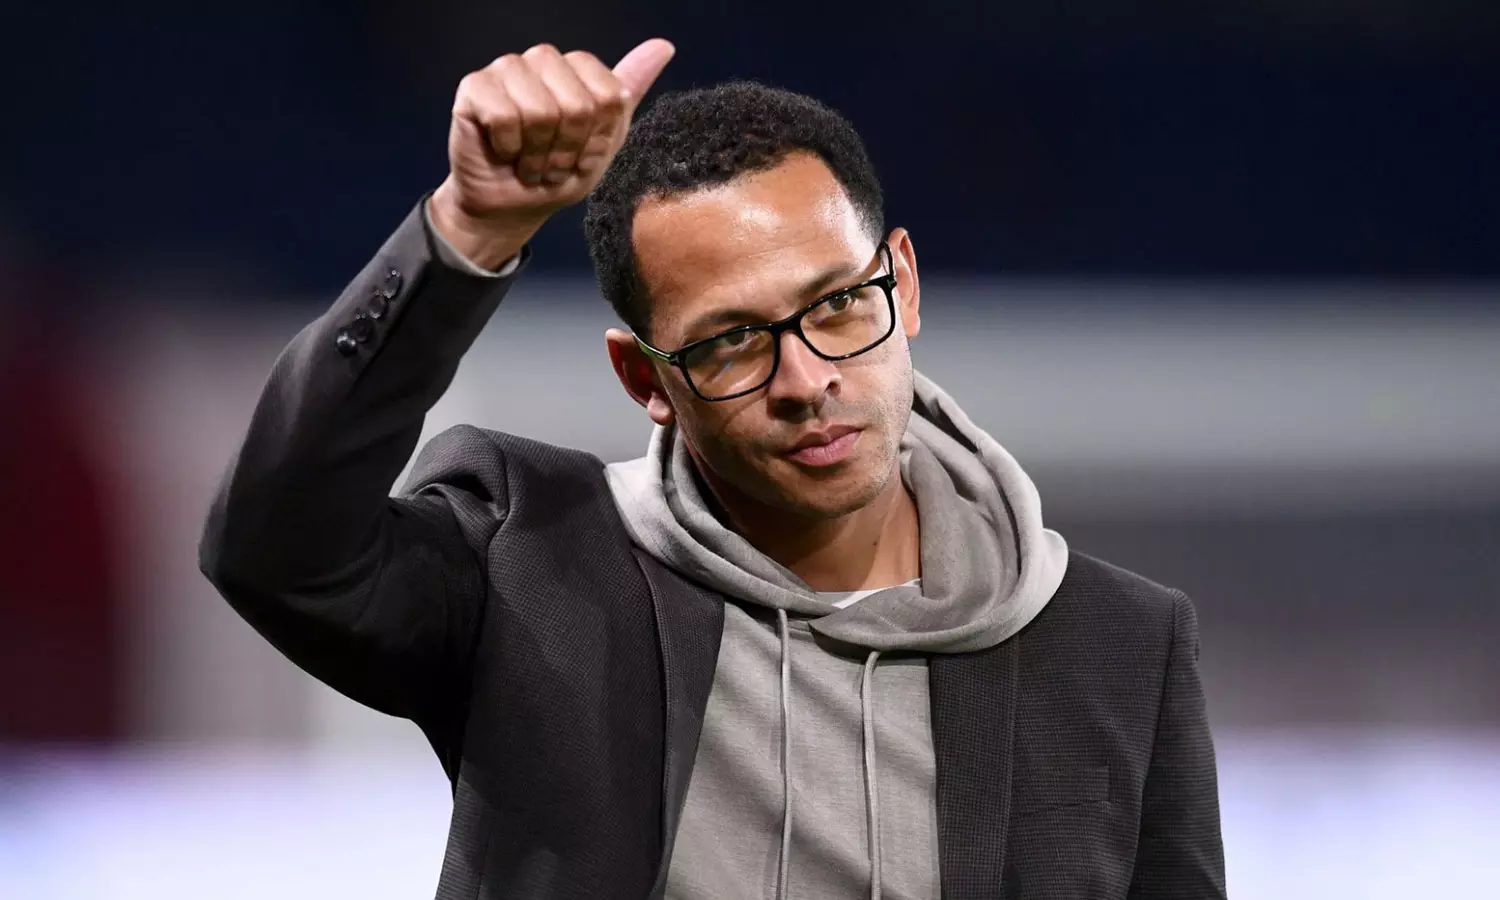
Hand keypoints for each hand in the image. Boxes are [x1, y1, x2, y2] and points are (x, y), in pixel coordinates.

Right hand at [430, 39, 675, 268]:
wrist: (511, 207)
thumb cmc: (557, 174)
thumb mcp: (605, 142)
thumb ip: (629, 93)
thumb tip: (663, 46)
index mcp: (578, 70)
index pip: (607, 94)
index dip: (597, 138)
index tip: (583, 157)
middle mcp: (543, 61)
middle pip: (577, 103)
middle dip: (568, 150)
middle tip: (553, 166)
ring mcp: (507, 69)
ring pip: (540, 110)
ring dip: (537, 154)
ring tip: (530, 164)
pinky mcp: (474, 87)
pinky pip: (504, 115)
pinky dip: (508, 147)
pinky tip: (504, 152)